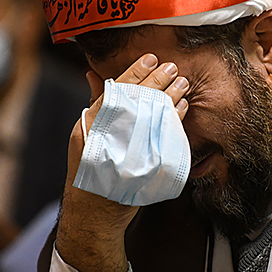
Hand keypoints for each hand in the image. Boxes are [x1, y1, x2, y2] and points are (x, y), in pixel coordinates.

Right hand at [56, 53, 189, 271]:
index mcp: (88, 123)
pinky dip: (174, 120)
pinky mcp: (138, 165)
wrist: (95, 213)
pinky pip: (162, 136)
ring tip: (184, 84)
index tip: (152, 58)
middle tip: (174, 67)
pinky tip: (183, 109)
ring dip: (170, 97)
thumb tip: (94, 74)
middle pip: (135, 99)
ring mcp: (120, 150)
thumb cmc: (93, 170)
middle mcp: (101, 134)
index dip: (135, 72)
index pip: (115, 89)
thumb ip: (97, 105)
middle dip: (157, 80)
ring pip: (151, 115)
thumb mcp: (88, 135)